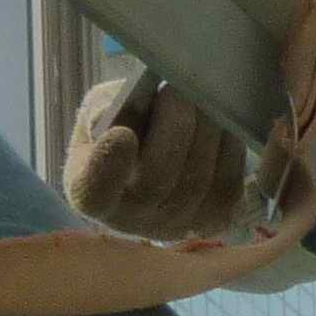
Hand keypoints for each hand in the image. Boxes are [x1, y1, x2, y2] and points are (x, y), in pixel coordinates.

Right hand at [64, 67, 259, 242]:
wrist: (151, 151)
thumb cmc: (122, 124)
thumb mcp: (104, 109)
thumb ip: (110, 108)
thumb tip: (137, 103)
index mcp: (86, 189)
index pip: (93, 192)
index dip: (108, 168)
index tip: (122, 134)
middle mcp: (126, 219)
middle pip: (155, 180)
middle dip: (174, 125)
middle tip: (178, 89)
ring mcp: (169, 226)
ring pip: (197, 181)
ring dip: (206, 132)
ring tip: (202, 101)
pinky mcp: (209, 222)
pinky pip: (227, 187)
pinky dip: (229, 150)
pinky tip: (221, 125)